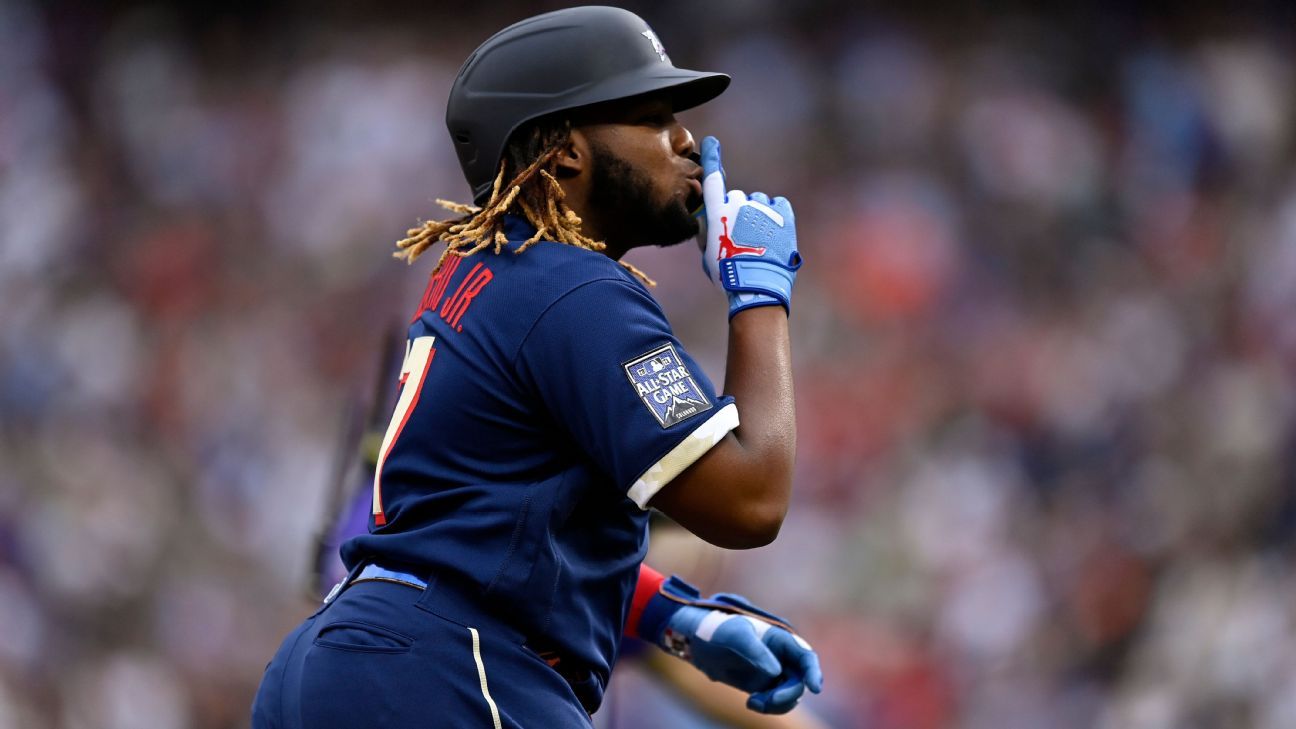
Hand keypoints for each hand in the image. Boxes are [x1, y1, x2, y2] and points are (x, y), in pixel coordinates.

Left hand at [642, 576, 822, 713]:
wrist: (698, 641)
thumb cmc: (719, 630)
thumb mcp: (736, 636)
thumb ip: (757, 652)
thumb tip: (775, 672)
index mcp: (781, 639)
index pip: (806, 657)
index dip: (814, 672)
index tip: (814, 688)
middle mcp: (782, 657)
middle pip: (800, 681)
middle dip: (788, 694)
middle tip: (767, 701)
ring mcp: (773, 672)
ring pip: (790, 695)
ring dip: (777, 704)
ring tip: (753, 703)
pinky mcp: (762, 686)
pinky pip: (775, 701)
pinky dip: (768, 706)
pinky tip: (751, 703)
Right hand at [698, 136, 802, 317]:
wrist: (757, 287)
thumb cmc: (727, 274)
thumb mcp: (707, 254)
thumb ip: (706, 231)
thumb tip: (707, 220)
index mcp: (717, 213)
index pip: (712, 179)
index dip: (711, 159)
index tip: (711, 143)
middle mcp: (739, 205)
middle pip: (736, 198)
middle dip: (737, 212)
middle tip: (740, 236)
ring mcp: (762, 209)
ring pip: (758, 201)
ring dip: (757, 214)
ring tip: (759, 239)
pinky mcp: (783, 215)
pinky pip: (778, 205)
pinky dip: (775, 215)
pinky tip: (773, 232)